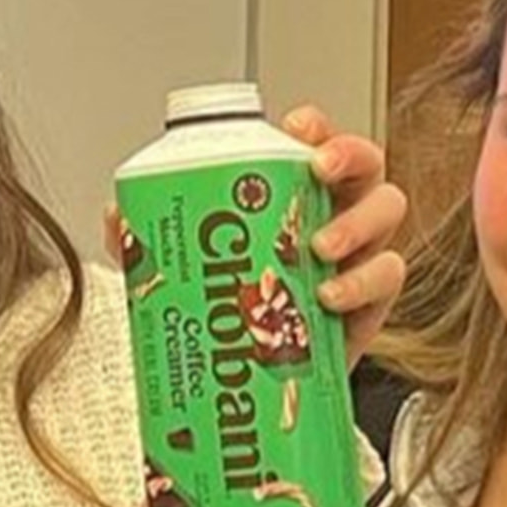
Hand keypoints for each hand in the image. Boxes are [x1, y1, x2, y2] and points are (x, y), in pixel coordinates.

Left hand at [98, 104, 411, 348]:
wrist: (255, 381)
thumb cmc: (231, 306)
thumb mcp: (182, 268)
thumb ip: (148, 239)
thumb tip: (119, 219)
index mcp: (293, 191)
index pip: (315, 140)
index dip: (315, 126)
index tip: (296, 128)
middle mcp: (334, 211)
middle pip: (365, 162)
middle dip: (348, 156)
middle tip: (316, 173)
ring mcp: (358, 253)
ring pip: (386, 213)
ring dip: (356, 223)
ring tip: (319, 247)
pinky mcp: (371, 302)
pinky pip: (387, 278)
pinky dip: (361, 283)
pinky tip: (327, 297)